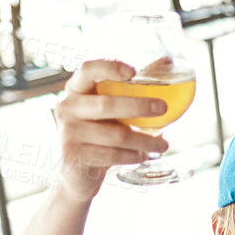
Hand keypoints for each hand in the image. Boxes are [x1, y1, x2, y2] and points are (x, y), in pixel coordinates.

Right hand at [51, 60, 175, 200]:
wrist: (76, 174)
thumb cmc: (98, 135)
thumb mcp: (111, 110)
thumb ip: (133, 87)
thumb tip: (166, 61)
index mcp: (76, 90)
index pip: (88, 71)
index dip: (109, 68)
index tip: (133, 71)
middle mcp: (67, 107)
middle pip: (106, 104)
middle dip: (138, 106)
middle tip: (163, 108)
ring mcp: (68, 132)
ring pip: (116, 135)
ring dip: (145, 140)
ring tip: (162, 145)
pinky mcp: (73, 155)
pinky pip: (112, 155)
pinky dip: (134, 156)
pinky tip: (144, 155)